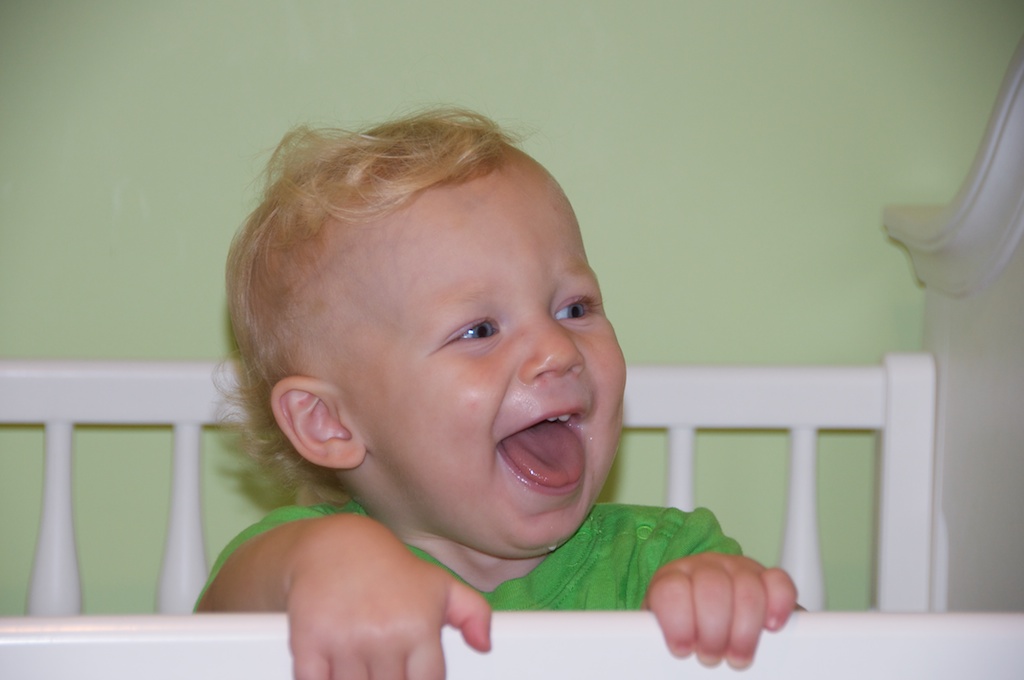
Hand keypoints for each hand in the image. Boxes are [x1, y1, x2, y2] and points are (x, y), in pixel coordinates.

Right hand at [199, 514, 490, 679]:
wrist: (336, 548)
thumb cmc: (393, 572)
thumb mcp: (440, 585)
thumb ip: (474, 613)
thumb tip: (484, 646)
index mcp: (419, 627)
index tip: (409, 673)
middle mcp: (384, 635)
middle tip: (384, 664)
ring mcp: (346, 640)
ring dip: (356, 679)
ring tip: (363, 663)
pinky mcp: (309, 641)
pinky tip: (333, 669)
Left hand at [643, 552, 795, 668]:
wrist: (703, 612)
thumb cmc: (684, 628)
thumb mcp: (668, 632)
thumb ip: (659, 641)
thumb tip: (659, 661)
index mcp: (671, 579)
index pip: (672, 589)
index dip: (678, 622)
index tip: (683, 648)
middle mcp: (704, 568)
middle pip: (712, 588)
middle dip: (713, 631)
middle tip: (711, 657)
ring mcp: (738, 569)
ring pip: (747, 588)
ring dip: (744, 630)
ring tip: (737, 655)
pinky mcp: (767, 578)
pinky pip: (778, 582)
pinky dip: (778, 605)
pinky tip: (770, 627)